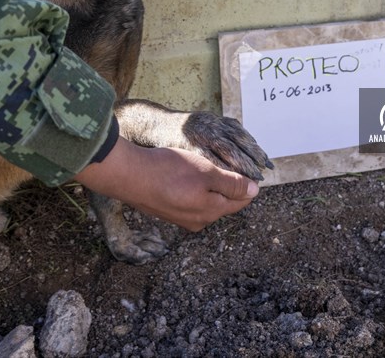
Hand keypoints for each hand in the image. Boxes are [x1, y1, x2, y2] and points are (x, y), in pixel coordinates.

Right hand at [74, 138, 259, 231]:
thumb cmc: (168, 171)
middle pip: (224, 202)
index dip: (248, 184)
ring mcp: (182, 218)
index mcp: (212, 212)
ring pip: (206, 201)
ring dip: (211, 186)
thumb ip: (231, 183)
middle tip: (229, 164)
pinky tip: (187, 175)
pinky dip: (194, 188)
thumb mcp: (206, 172)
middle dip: (229, 185)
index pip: (241, 201)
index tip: (248, 167)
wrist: (129, 176)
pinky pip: (190, 200)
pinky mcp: (168, 211)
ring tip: (208, 168)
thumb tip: (255, 191)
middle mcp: (198, 221)